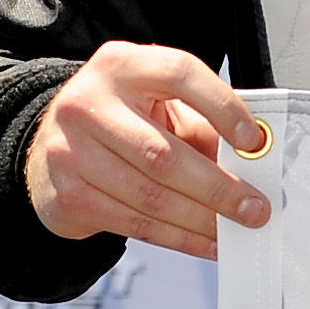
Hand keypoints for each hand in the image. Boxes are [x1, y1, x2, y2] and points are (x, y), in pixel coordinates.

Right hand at [26, 41, 268, 261]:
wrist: (55, 146)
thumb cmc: (122, 121)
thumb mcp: (157, 104)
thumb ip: (203, 123)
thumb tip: (254, 161)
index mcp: (121, 66)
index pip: (179, 74)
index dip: (222, 106)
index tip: (253, 141)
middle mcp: (88, 103)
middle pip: (162, 153)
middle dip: (218, 188)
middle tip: (255, 207)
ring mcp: (71, 151)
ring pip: (150, 196)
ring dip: (201, 221)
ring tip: (234, 229)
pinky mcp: (68, 194)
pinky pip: (135, 224)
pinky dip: (179, 238)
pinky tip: (205, 242)